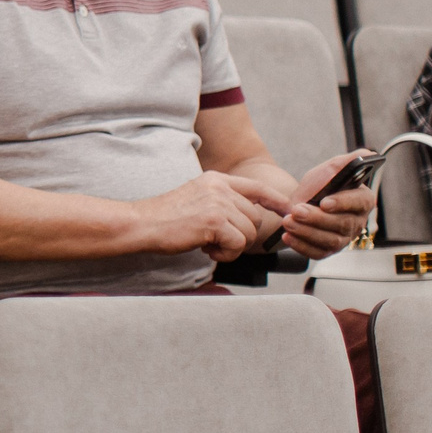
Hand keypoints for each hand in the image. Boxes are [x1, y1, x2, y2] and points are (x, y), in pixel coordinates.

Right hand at [129, 171, 284, 260]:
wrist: (142, 224)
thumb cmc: (165, 218)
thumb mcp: (197, 198)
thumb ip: (222, 202)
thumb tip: (246, 219)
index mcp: (215, 179)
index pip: (257, 187)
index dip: (277, 200)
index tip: (289, 210)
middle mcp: (219, 187)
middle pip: (255, 218)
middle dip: (241, 235)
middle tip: (215, 240)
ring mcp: (218, 203)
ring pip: (249, 233)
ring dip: (232, 246)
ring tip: (208, 244)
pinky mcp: (215, 222)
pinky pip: (239, 245)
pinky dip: (226, 254)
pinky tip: (207, 249)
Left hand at [276, 150, 376, 259]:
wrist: (301, 201)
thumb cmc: (320, 185)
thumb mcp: (331, 169)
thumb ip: (349, 161)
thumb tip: (368, 153)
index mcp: (361, 201)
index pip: (359, 203)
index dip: (342, 203)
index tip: (324, 202)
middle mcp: (356, 222)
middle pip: (341, 224)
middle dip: (316, 218)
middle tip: (296, 210)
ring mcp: (344, 239)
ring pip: (330, 241)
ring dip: (306, 232)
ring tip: (288, 221)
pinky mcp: (328, 250)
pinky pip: (318, 253)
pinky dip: (301, 246)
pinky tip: (288, 236)